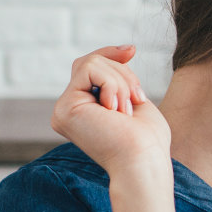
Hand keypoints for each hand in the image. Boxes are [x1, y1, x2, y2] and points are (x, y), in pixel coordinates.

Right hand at [50, 45, 170, 177]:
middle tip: (138, 99)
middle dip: (122, 72)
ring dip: (121, 81)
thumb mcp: (135, 99)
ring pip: (91, 62)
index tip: (132, 50)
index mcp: (84, 110)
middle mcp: (69, 110)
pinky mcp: (64, 108)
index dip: (110, 54)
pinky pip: (89, 68)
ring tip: (127, 109)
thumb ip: (122, 78)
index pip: (90, 68)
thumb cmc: (147, 139)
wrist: (144, 161)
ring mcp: (64, 109)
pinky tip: (116, 110)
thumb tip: (126, 50)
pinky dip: (113, 83)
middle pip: (90, 62)